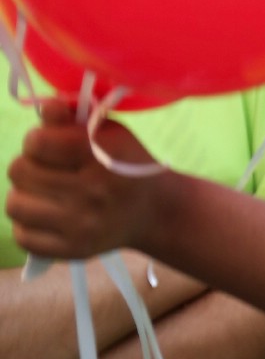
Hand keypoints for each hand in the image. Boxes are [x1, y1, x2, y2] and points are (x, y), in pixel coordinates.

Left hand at [7, 102, 163, 259]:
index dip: (36, 140)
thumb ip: (74, 118)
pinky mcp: (71, 251)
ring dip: (24, 194)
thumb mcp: (110, 132)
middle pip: (20, 172)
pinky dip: (27, 224)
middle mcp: (91, 192)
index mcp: (102, 156)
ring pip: (15, 205)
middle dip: (28, 165)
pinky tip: (45, 215)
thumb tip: (46, 107)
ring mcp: (80, 226)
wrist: (154, 211)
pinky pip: (21, 236)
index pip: (38, 143)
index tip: (47, 144)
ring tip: (41, 191)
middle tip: (46, 168)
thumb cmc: (128, 163)